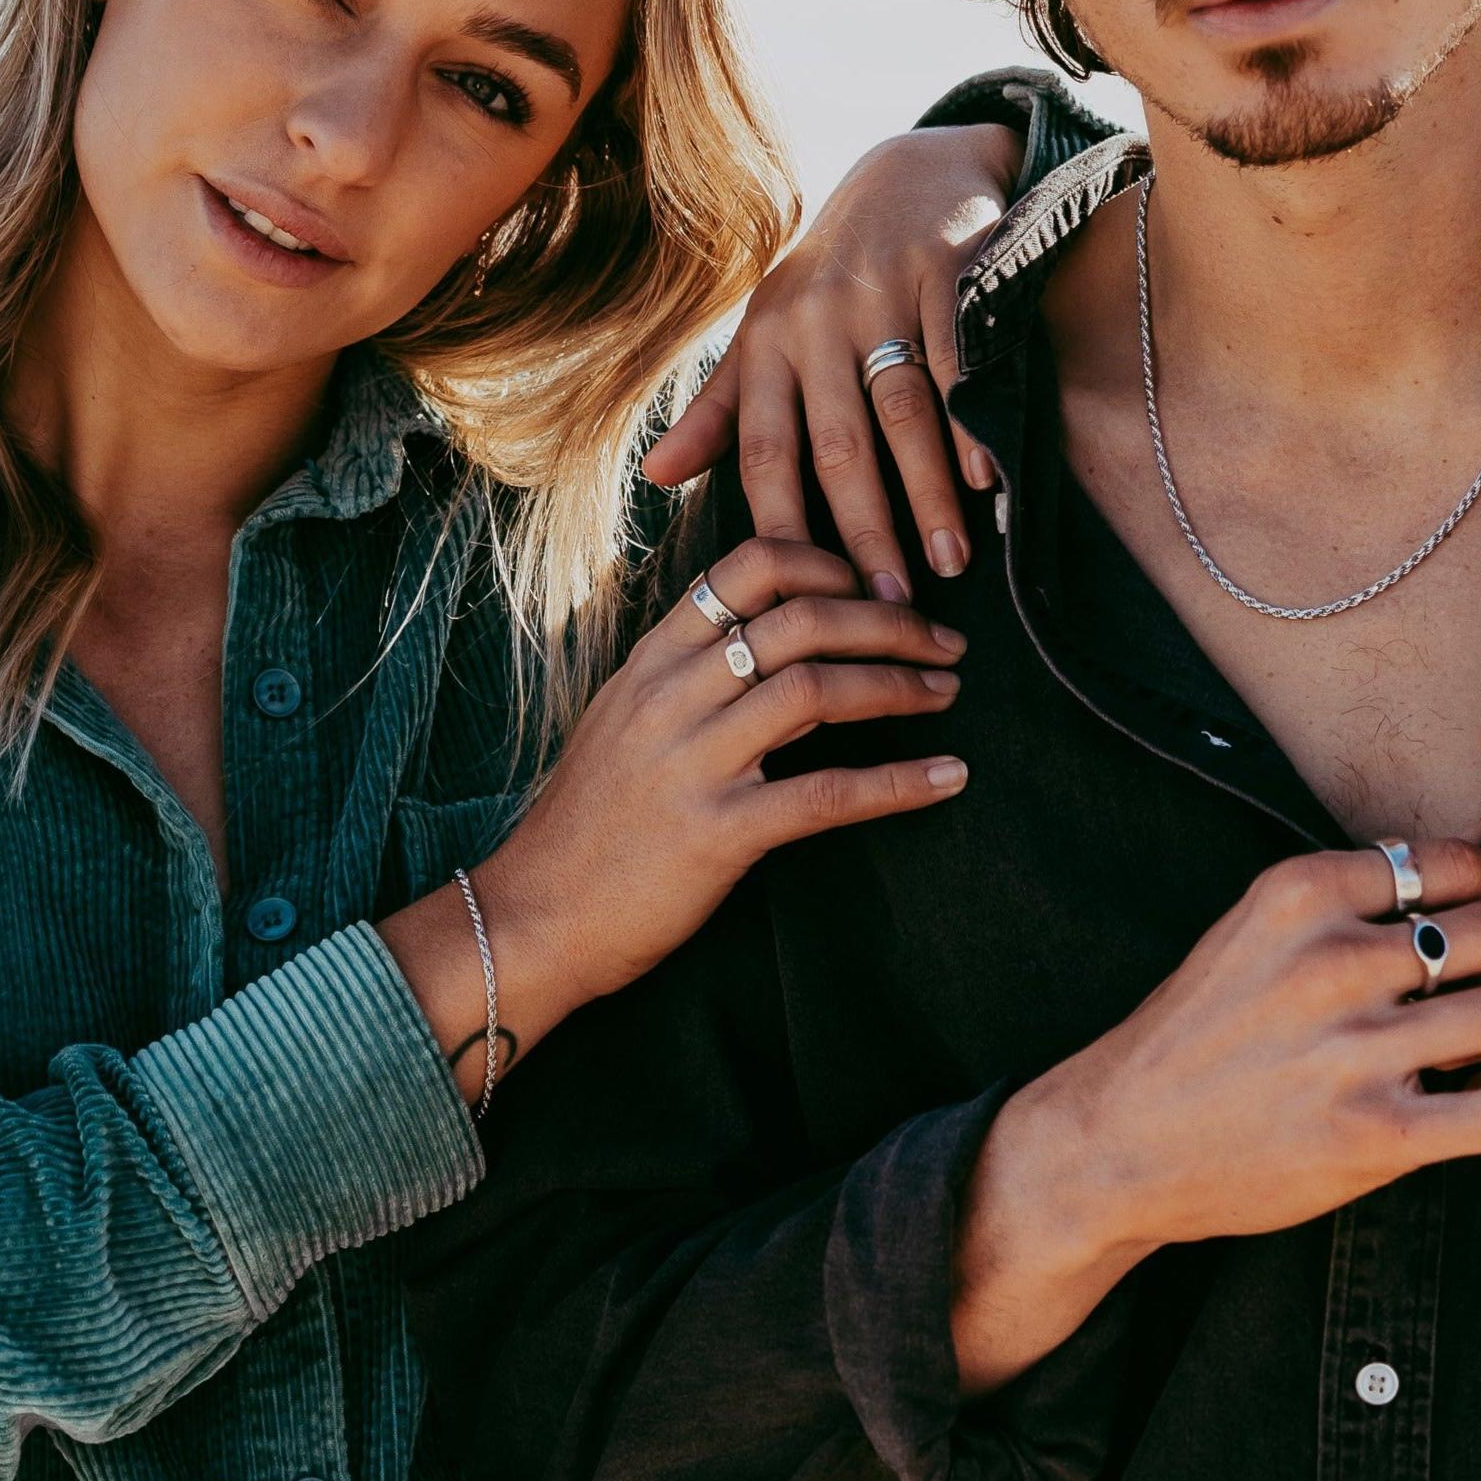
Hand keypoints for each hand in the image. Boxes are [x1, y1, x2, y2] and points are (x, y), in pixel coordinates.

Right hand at [381, 541, 967, 1093]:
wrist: (534, 917)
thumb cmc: (587, 828)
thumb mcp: (622, 726)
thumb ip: (685, 680)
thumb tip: (761, 646)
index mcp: (652, 663)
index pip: (749, 567)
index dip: (828, 563)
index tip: (875, 587)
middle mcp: (671, 698)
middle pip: (800, 617)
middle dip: (889, 621)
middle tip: (943, 641)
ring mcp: (693, 763)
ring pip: (817, 690)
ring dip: (900, 685)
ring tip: (947, 692)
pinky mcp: (718, 833)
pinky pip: (826, 795)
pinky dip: (898, 783)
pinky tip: (946, 778)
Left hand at [641, 123, 1016, 603]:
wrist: (908, 176)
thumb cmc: (828, 278)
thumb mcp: (764, 335)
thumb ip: (720, 411)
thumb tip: (655, 478)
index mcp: (767, 345)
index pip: (766, 453)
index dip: (783, 527)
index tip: (804, 600)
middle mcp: (817, 321)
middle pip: (840, 448)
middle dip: (864, 532)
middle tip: (887, 606)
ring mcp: (882, 294)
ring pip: (905, 414)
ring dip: (929, 495)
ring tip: (950, 564)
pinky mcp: (945, 271)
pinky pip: (961, 365)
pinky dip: (973, 426)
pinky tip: (988, 485)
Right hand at [953, 843, 1480, 1394]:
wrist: (1115, 1144)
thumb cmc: (1194, 1039)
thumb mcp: (1250, 934)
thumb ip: (1344, 905)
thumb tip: (1480, 891)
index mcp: (1299, 896)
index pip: (1452, 863)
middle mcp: (1331, 963)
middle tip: (1461, 999)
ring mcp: (1353, 1053)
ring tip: (1451, 1058)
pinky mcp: (1374, 1136)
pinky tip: (1466, 1107)